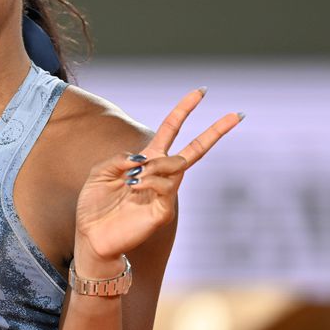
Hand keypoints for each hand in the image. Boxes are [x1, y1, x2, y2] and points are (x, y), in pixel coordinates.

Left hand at [74, 88, 241, 274]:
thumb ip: (120, 159)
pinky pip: (165, 188)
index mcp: (145, 161)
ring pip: (175, 167)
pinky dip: (149, 182)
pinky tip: (134, 188)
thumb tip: (143, 158)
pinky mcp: (163, 212)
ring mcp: (165, 194)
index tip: (201, 92)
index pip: (171, 130)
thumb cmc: (94, 206)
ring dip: (153, 167)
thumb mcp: (100, 172)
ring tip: (131, 181)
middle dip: (215, 132)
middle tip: (236, 114)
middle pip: (194, 150)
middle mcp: (160, 176)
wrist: (92, 238)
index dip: (184, 110)